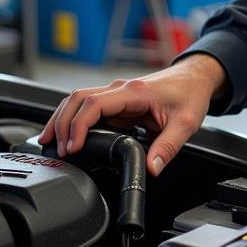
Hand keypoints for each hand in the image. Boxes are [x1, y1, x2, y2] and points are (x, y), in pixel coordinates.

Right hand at [38, 54, 227, 174]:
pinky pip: (89, 108)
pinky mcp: (118, 101)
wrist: (196, 78)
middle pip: (77, 99)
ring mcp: (117, 94)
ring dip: (62, 119)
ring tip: (49, 142)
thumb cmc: (190, 95)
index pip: (94, 104)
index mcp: (134, 92)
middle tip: (55, 148)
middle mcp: (121, 89)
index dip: (78, 125)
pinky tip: (67, 135)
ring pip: (79, 100)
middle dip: (61, 122)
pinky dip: (74, 119)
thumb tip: (151, 169)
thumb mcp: (186, 124)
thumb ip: (167, 148)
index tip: (72, 147)